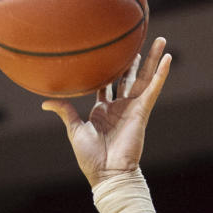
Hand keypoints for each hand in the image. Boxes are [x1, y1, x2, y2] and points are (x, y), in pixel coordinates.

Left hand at [41, 36, 170, 186]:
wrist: (107, 172)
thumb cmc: (90, 157)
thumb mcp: (75, 130)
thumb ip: (65, 111)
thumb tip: (45, 102)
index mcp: (103, 110)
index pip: (108, 85)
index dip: (110, 70)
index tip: (112, 53)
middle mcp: (119, 107)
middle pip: (129, 77)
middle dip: (134, 61)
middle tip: (139, 41)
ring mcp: (132, 108)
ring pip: (144, 78)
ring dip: (153, 59)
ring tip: (161, 40)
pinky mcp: (142, 112)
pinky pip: (153, 89)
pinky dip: (161, 74)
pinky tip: (168, 58)